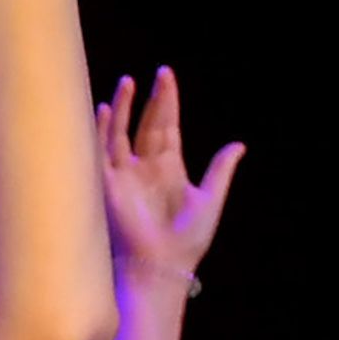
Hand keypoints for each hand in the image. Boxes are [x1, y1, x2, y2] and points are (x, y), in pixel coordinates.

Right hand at [96, 68, 242, 283]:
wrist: (161, 265)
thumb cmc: (186, 240)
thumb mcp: (211, 199)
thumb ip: (221, 170)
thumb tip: (239, 145)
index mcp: (169, 169)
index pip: (166, 127)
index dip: (167, 102)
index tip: (165, 77)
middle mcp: (144, 168)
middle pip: (145, 125)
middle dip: (149, 100)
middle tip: (154, 74)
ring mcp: (123, 175)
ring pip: (120, 133)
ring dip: (122, 108)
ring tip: (126, 83)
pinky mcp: (107, 185)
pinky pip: (100, 151)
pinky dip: (99, 130)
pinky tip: (100, 110)